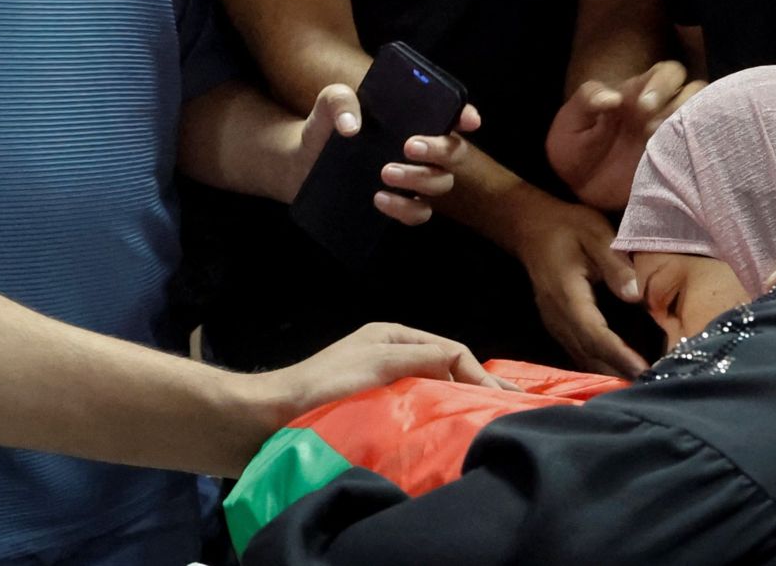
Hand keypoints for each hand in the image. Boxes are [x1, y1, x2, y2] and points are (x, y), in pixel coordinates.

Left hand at [236, 323, 509, 465]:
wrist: (269, 418)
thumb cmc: (322, 385)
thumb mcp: (379, 361)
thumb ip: (426, 358)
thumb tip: (470, 365)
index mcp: (393, 336)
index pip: (451, 351)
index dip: (478, 374)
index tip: (501, 401)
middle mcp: (390, 357)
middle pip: (444, 370)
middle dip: (474, 388)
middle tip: (506, 412)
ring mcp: (381, 386)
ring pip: (430, 393)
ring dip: (453, 406)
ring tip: (480, 428)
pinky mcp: (371, 413)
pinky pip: (412, 414)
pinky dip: (431, 423)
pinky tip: (444, 439)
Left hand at [289, 84, 479, 225]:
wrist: (302, 161)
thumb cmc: (326, 127)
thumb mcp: (328, 105)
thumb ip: (339, 101)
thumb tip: (351, 125)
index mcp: (414, 118)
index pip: (451, 115)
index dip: (466, 116)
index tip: (468, 120)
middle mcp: (422, 149)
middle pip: (454, 152)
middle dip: (440, 149)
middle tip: (408, 146)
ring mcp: (414, 179)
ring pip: (441, 183)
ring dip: (419, 178)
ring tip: (385, 172)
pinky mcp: (400, 204)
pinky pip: (419, 212)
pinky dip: (405, 208)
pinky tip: (380, 198)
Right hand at [512, 198, 647, 377]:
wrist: (533, 229)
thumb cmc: (569, 228)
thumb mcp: (595, 234)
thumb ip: (615, 264)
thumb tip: (635, 295)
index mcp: (568, 296)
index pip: (595, 334)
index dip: (619, 355)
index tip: (643, 371)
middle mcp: (559, 318)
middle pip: (589, 355)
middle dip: (619, 373)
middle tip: (653, 385)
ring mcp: (556, 325)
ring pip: (583, 358)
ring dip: (611, 373)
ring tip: (642, 383)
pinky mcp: (559, 326)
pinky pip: (580, 352)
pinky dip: (601, 364)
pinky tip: (622, 370)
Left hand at [547, 60, 702, 210]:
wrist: (577, 186)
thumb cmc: (574, 146)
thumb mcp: (571, 120)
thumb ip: (587, 99)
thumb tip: (612, 97)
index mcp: (639, 92)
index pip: (668, 72)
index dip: (663, 84)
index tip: (642, 105)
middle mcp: (661, 110)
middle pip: (695, 89)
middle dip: (680, 101)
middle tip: (650, 125)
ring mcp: (670, 135)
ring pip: (703, 116)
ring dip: (689, 124)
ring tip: (660, 141)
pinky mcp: (673, 162)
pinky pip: (698, 152)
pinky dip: (693, 152)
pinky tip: (669, 160)